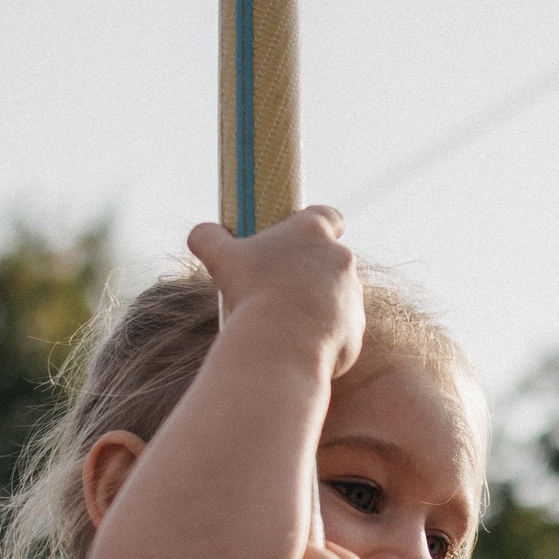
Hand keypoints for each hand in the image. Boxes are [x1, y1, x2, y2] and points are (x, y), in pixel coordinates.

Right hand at [186, 206, 364, 380]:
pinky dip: (324, 332)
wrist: (280, 343)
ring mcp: (353, 293)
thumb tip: (201, 234)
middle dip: (309, 272)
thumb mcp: (220, 259)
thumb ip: (208, 237)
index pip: (330, 215)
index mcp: (314, 232)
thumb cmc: (250, 293)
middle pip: (330, 259)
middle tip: (280, 287)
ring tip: (285, 319)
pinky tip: (298, 341)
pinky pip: (341, 326)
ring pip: (337, 294)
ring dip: (317, 302)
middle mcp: (341, 258)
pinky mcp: (357, 326)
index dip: (319, 225)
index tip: (302, 239)